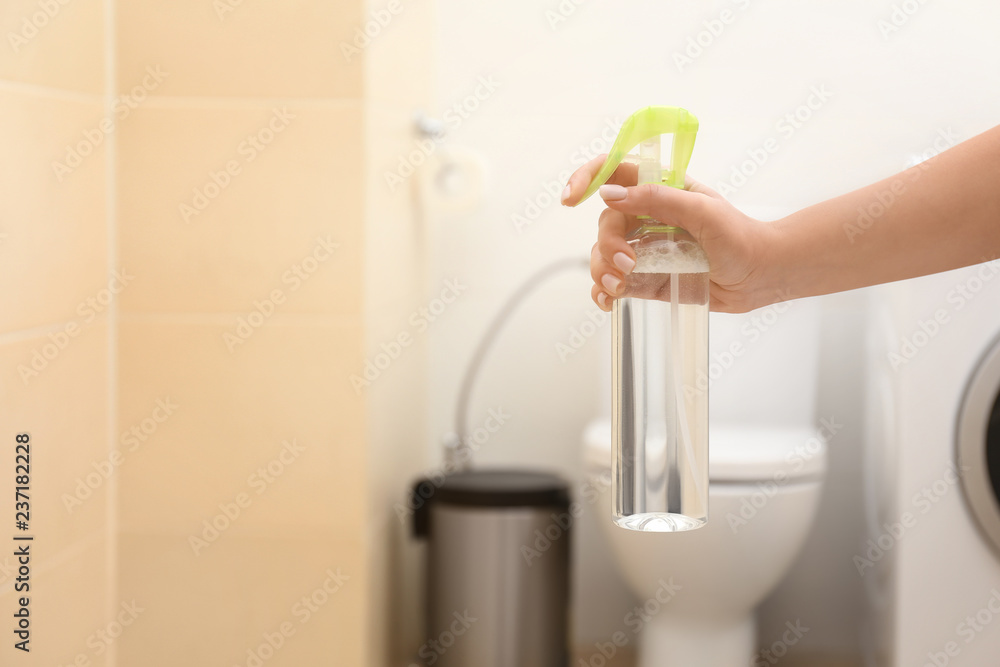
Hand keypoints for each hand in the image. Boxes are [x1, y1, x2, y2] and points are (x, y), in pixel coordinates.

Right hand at [562, 154, 779, 313]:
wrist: (760, 277)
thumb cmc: (740, 238)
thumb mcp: (703, 211)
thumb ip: (658, 199)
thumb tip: (610, 195)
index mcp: (661, 190)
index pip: (614, 172)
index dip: (587, 178)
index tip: (571, 198)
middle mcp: (648, 217)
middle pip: (606, 223)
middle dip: (608, 245)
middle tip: (629, 262)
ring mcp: (646, 248)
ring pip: (603, 255)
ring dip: (603, 271)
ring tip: (621, 286)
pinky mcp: (647, 277)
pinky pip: (613, 282)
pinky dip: (603, 292)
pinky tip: (608, 300)